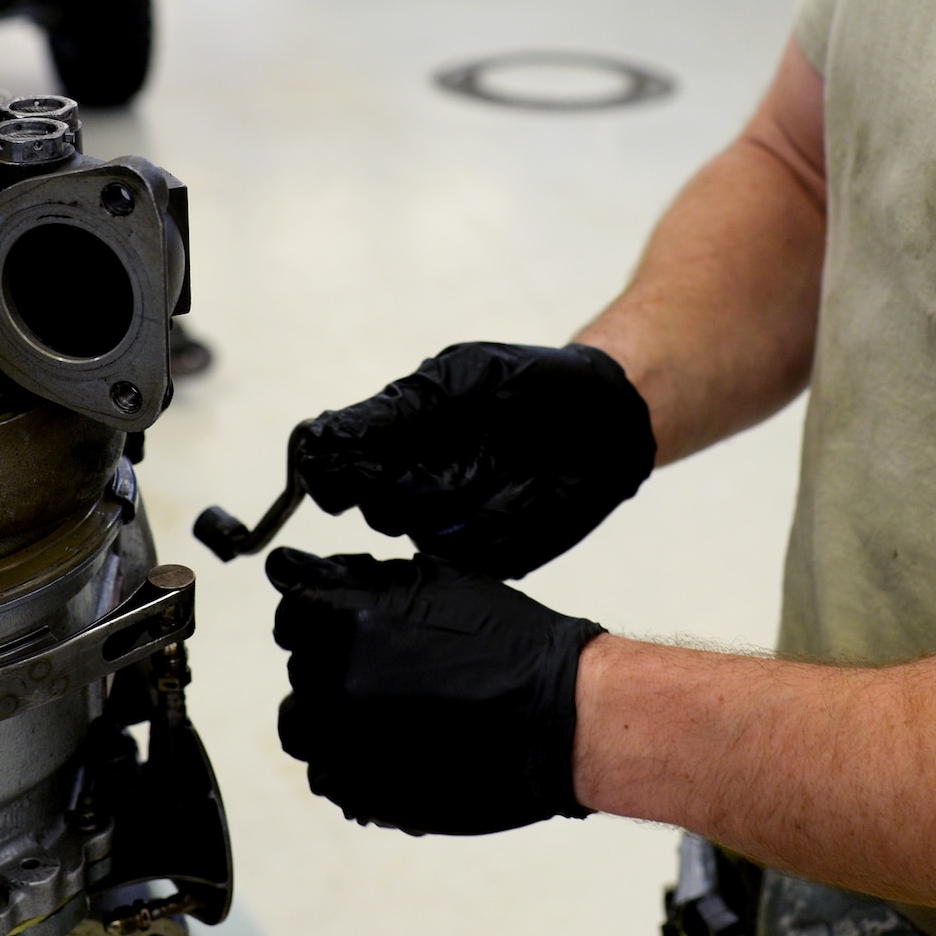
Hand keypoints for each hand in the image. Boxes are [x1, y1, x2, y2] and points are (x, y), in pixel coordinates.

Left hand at [267, 548, 605, 834]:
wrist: (559, 717)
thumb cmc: (508, 644)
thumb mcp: (433, 582)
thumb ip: (357, 577)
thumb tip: (295, 570)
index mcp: (345, 623)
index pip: (292, 616)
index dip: (320, 617)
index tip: (346, 626)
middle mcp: (335, 684)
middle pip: (300, 672)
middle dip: (334, 666)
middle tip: (391, 669)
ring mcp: (346, 746)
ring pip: (304, 730)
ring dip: (334, 718)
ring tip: (390, 712)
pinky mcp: (364, 796)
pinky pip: (330, 778)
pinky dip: (353, 763)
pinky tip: (398, 747)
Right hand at [289, 341, 654, 578]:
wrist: (608, 418)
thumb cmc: (534, 383)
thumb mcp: (463, 378)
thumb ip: (399, 410)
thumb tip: (327, 434)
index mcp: (400, 431)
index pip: (338, 460)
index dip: (331, 471)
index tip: (337, 474)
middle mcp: (415, 478)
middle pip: (374, 504)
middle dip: (400, 485)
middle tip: (441, 457)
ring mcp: (450, 517)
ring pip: (416, 530)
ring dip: (447, 503)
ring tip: (495, 466)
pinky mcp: (487, 551)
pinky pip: (462, 557)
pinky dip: (480, 534)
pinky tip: (512, 500)